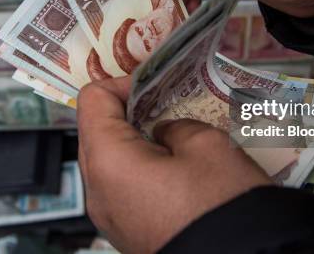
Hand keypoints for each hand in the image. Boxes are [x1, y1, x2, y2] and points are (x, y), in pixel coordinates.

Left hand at [77, 77, 270, 253]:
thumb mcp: (206, 145)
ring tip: (174, 137)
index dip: (122, 83)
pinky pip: (122, 187)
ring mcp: (109, 217)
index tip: (154, 85)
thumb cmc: (221, 206)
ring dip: (135, 140)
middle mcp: (97, 192)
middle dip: (127, 111)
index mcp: (108, 162)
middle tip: (165, 105)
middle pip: (95, 130)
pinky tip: (174, 167)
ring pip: (109, 160)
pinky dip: (140, 167)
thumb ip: (175, 125)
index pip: (92, 100)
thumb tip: (163, 133)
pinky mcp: (126, 231)